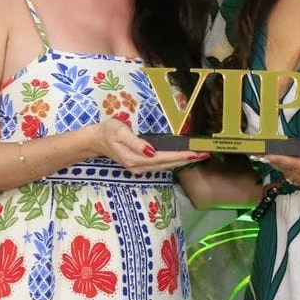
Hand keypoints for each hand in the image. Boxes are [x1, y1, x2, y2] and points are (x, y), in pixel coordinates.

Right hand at [92, 118, 206, 174]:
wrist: (95, 140)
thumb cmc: (108, 132)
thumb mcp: (120, 132)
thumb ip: (136, 142)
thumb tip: (151, 151)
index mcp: (136, 158)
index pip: (163, 158)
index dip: (180, 156)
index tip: (194, 154)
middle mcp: (139, 166)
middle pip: (167, 164)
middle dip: (186, 160)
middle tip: (204, 154)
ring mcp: (140, 168)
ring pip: (165, 166)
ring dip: (181, 161)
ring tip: (198, 156)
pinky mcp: (141, 165)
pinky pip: (161, 164)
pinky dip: (173, 161)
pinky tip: (182, 157)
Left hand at [262, 133, 299, 193]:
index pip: (295, 165)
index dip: (280, 159)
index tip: (265, 155)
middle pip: (288, 171)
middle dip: (274, 161)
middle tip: (258, 152)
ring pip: (288, 175)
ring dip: (278, 165)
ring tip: (266, 153)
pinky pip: (293, 176)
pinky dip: (285, 168)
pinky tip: (279, 158)